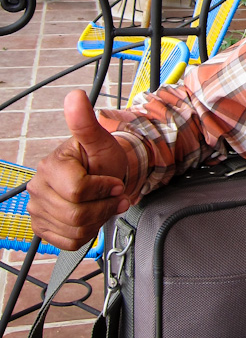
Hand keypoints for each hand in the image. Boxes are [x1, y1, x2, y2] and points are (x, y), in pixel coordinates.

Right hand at [26, 89, 130, 251]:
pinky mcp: (43, 227)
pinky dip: (88, 232)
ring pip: (75, 230)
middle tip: (113, 196)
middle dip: (104, 206)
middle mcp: (38, 188)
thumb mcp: (100, 141)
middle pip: (77, 214)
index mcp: (51, 166)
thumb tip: (75, 96)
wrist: (102, 176)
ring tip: (102, 204)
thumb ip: (86, 123)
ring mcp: (38, 209)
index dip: (104, 189)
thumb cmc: (102, 159)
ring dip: (98, 219)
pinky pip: (70, 242)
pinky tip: (92, 216)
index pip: (78, 191)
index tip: (115, 182)